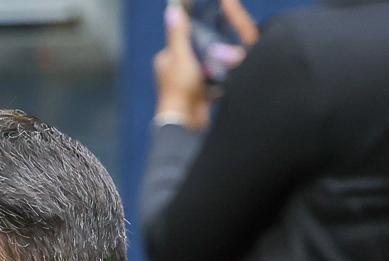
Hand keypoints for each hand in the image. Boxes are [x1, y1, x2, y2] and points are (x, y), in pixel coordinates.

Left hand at [154, 0, 256, 132]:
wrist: (186, 122)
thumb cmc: (180, 88)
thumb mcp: (181, 56)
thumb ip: (178, 34)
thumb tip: (172, 10)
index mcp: (166, 60)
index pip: (181, 39)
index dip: (195, 33)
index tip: (209, 29)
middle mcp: (174, 71)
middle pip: (194, 52)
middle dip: (206, 50)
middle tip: (217, 49)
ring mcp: (186, 83)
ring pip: (204, 66)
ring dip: (212, 64)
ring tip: (221, 62)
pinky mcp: (197, 94)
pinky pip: (210, 80)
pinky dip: (216, 79)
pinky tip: (223, 76)